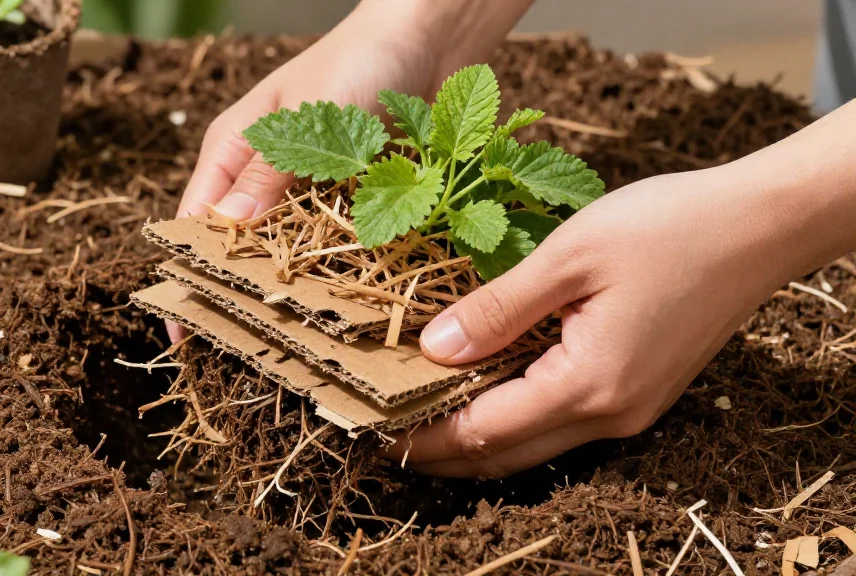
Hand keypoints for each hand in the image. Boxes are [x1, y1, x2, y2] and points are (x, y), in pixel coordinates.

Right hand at [167, 0, 534, 340]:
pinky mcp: (354, 202)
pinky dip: (336, 275)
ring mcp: (310, 193)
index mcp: (233, 151)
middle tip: (245, 350)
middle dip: (240, 294)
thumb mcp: (307, 118)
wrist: (429, 39)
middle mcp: (265, 177)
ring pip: (289, 257)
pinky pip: (337, 249)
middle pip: (240, 249)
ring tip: (293, 346)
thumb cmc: (358, 62)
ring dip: (293, 293)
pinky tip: (343, 311)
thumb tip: (223, 229)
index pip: (195, 223)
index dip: (187, 275)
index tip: (183, 331)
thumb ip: (268, 173)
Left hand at [386, 167, 802, 477]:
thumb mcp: (569, 256)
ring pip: (535, 443)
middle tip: (387, 431)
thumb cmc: (668, 227)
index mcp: (589, 384)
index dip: (425, 434)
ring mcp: (630, 410)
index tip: (376, 428)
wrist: (759, 226)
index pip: (484, 431)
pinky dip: (516, 416)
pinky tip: (486, 388)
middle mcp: (611, 414)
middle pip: (507, 454)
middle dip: (443, 449)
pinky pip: (563, 421)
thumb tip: (433, 349)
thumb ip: (498, 308)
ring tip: (423, 412)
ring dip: (478, 436)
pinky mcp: (639, 393)